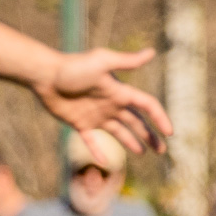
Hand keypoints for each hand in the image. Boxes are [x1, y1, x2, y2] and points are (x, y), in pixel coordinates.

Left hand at [35, 46, 171, 156]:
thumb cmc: (73, 67)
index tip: (170, 132)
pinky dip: (98, 152)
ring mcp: (96, 115)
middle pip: (137, 122)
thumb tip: (151, 53)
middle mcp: (111, 105)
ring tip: (144, 153)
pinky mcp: (80, 124)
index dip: (159, 117)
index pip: (146, 105)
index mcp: (120, 92)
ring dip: (133, 142)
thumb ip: (126, 61)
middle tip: (162, 150)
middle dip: (151, 136)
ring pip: (120, 132)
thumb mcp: (101, 62)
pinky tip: (105, 163)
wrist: (45, 75)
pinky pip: (92, 141)